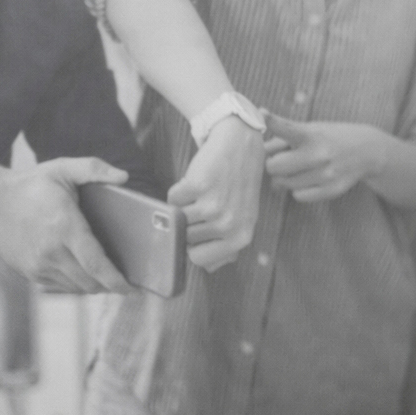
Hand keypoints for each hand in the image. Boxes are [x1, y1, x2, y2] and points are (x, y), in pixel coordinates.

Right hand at [0, 158, 133, 293]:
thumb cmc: (32, 185)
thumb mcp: (63, 168)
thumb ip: (94, 169)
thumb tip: (124, 176)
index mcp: (64, 226)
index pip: (96, 263)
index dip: (116, 280)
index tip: (131, 288)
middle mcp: (50, 250)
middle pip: (89, 281)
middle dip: (110, 285)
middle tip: (125, 282)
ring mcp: (37, 264)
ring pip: (75, 287)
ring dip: (94, 286)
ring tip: (107, 278)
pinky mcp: (28, 271)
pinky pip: (59, 286)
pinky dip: (75, 284)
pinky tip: (84, 274)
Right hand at [168, 118, 263, 271]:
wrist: (240, 146)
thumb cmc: (239, 184)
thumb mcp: (243, 219)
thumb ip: (227, 246)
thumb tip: (209, 268)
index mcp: (240, 237)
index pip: (199, 260)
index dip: (194, 245)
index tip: (200, 231)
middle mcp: (228, 224)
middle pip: (185, 238)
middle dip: (189, 223)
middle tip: (206, 204)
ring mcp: (213, 206)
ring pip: (177, 219)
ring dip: (183, 206)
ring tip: (203, 193)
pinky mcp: (198, 186)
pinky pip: (172, 198)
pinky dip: (179, 190)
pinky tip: (197, 181)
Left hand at [263, 113, 383, 203]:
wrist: (368, 151)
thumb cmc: (332, 138)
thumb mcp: (311, 129)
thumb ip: (282, 136)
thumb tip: (259, 150)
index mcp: (312, 135)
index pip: (285, 128)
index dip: (271, 121)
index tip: (262, 114)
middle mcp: (319, 154)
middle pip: (273, 167)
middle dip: (273, 164)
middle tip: (282, 160)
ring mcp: (326, 174)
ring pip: (284, 184)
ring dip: (285, 178)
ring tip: (299, 169)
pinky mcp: (332, 190)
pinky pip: (299, 196)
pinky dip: (298, 190)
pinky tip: (308, 180)